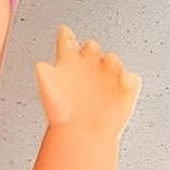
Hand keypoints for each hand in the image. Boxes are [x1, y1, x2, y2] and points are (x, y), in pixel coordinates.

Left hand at [34, 25, 141, 139]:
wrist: (79, 136)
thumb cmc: (62, 116)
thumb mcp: (48, 91)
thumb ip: (43, 76)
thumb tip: (39, 65)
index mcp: (69, 63)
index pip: (67, 41)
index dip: (65, 36)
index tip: (64, 33)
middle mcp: (88, 66)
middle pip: (91, 47)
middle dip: (91, 47)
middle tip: (90, 51)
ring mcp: (107, 75)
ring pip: (112, 59)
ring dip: (110, 60)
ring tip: (107, 65)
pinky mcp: (124, 88)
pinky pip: (130, 78)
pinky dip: (128, 79)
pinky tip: (122, 81)